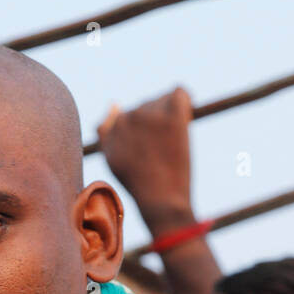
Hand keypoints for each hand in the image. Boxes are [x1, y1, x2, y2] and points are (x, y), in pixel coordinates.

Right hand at [97, 87, 196, 233]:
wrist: (161, 201)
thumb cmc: (140, 185)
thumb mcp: (114, 161)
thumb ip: (107, 134)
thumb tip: (114, 104)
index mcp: (113, 128)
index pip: (127, 113)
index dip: (141, 129)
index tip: (149, 148)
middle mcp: (128, 118)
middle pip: (147, 105)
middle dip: (156, 120)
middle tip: (162, 149)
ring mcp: (149, 116)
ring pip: (162, 100)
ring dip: (169, 114)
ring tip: (171, 143)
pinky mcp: (172, 117)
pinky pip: (180, 93)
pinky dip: (185, 101)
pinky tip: (185, 119)